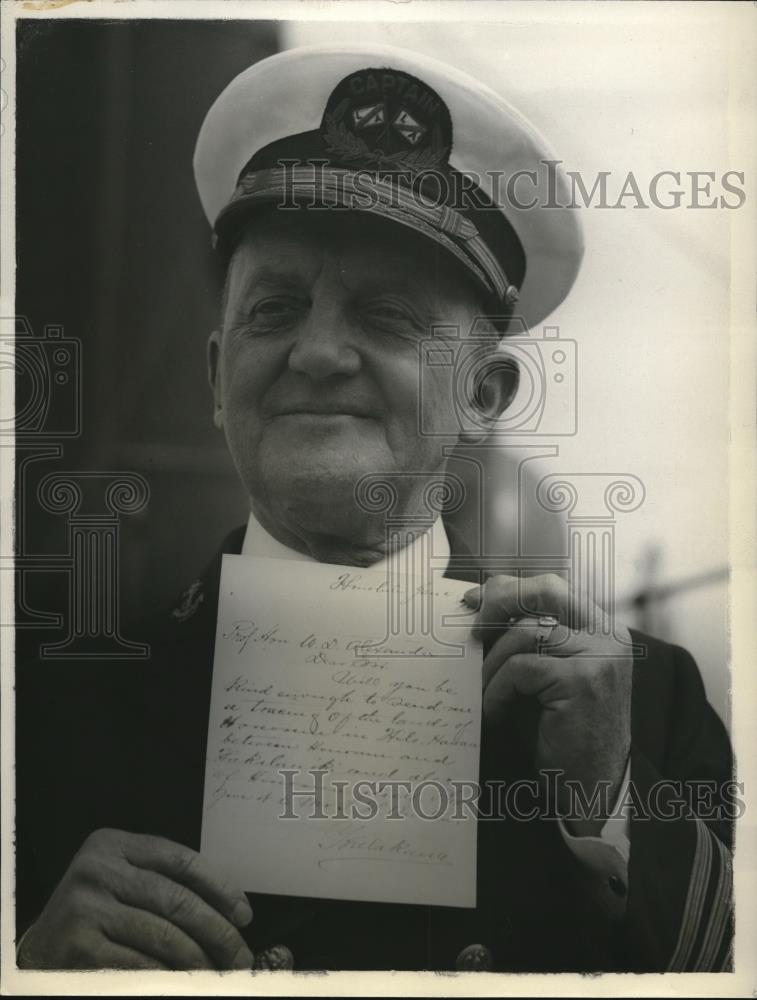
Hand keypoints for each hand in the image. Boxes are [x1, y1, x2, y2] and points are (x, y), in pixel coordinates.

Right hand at [17, 829, 253, 969]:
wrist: (40, 948)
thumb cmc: (94, 915)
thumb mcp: (122, 882)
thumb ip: (162, 884)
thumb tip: (228, 911)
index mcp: (114, 844)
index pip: (181, 859)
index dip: (219, 886)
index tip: (243, 914)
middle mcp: (98, 868)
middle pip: (176, 898)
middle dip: (217, 929)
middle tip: (239, 953)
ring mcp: (86, 905)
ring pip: (163, 934)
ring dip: (199, 958)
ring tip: (217, 972)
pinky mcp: (78, 943)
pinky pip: (139, 963)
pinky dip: (168, 975)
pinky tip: (183, 981)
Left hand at [465, 574, 631, 834]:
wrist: (590, 787)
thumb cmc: (560, 730)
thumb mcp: (543, 674)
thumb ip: (526, 640)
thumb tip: (477, 606)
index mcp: (601, 628)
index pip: (551, 588)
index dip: (509, 589)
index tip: (474, 601)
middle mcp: (608, 635)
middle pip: (544, 592)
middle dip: (499, 602)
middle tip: (470, 629)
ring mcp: (600, 656)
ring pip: (526, 633)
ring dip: (492, 664)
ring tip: (483, 693)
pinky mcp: (584, 680)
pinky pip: (521, 668)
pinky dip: (497, 690)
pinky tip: (493, 713)